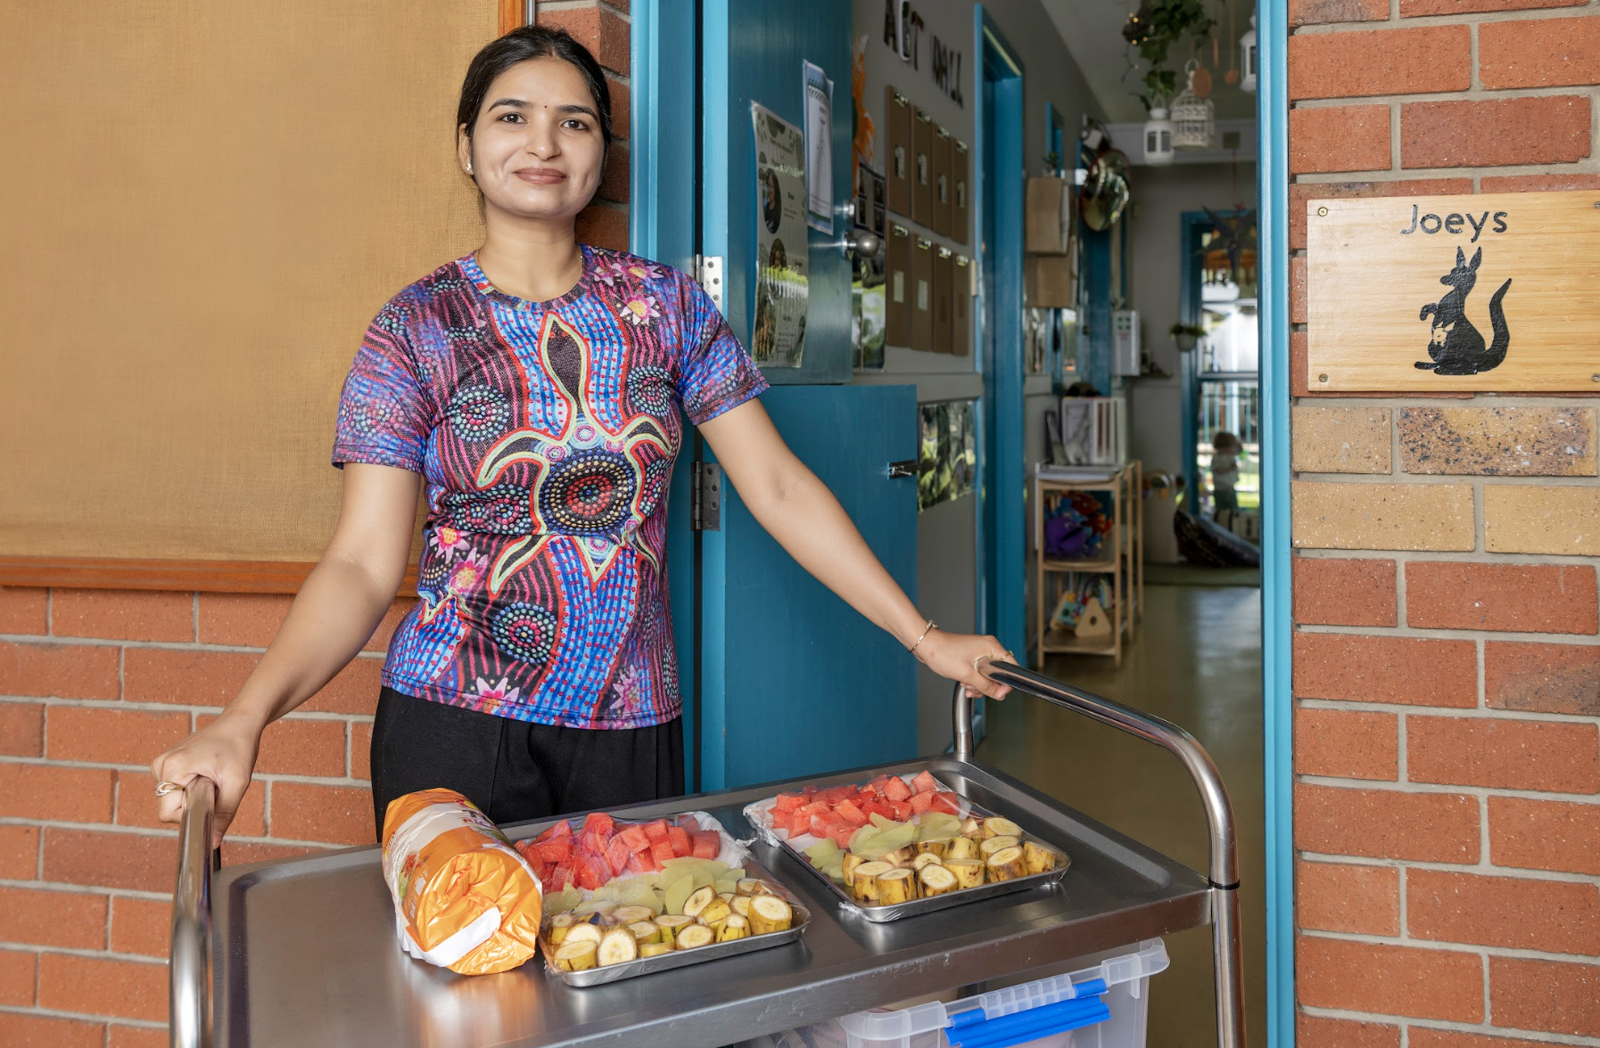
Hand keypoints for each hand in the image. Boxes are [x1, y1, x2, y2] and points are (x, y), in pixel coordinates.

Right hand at [150, 710, 262, 846]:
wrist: (239, 723)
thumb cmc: (239, 746)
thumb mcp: (237, 782)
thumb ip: (224, 813)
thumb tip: (213, 841)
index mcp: (172, 768)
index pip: (167, 813)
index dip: (191, 815)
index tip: (211, 802)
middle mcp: (161, 765)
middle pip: (170, 807)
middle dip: (194, 804)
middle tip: (216, 785)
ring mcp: (162, 763)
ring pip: (173, 799)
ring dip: (194, 796)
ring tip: (212, 776)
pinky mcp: (168, 763)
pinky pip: (176, 789)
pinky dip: (192, 787)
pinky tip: (206, 772)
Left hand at [914, 629, 1014, 699]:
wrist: (926, 647)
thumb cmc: (943, 653)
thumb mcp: (967, 675)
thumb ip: (985, 686)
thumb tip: (999, 694)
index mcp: (992, 647)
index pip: (1011, 668)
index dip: (1006, 683)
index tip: (998, 692)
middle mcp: (988, 648)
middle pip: (999, 674)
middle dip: (987, 685)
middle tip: (974, 686)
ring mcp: (980, 653)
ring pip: (988, 676)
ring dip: (978, 685)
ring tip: (966, 683)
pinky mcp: (973, 658)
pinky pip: (979, 673)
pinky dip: (973, 681)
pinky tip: (964, 683)